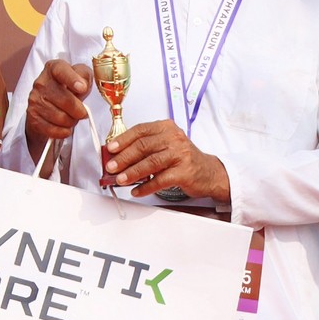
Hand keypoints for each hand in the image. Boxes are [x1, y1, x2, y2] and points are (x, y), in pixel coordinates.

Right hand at [25, 60, 95, 144]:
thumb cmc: (69, 88)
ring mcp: (34, 100)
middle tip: (82, 112)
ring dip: (72, 121)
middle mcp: (41, 83)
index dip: (72, 80)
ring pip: (61, 118)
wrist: (50, 103)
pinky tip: (65, 127)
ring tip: (72, 117)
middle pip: (66, 100)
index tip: (82, 88)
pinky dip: (64, 131)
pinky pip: (53, 130)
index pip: (61, 71)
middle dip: (79, 110)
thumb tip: (82, 86)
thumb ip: (84, 76)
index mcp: (53, 68)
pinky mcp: (33, 117)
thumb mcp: (80, 76)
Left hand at [100, 119, 230, 204]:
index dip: (123, 139)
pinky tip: (137, 191)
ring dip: (133, 172)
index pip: (140, 130)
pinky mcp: (184, 171)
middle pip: (143, 146)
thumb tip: (118, 157)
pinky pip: (160, 180)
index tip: (110, 148)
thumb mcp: (164, 146)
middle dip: (124, 158)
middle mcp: (174, 138)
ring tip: (121, 180)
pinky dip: (146, 187)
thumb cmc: (182, 158)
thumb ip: (145, 148)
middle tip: (112, 167)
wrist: (208, 172)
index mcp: (166, 128)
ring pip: (151, 163)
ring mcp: (180, 154)